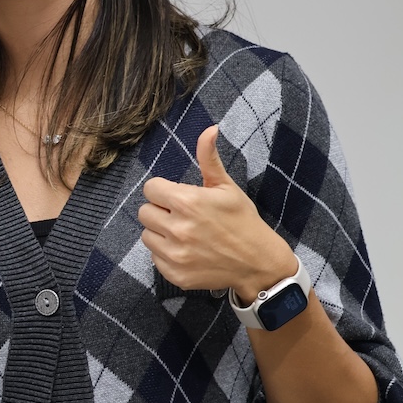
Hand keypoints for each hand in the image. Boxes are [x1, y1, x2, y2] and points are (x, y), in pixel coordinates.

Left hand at [138, 126, 296, 302]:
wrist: (258, 262)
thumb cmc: (242, 220)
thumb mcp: (226, 187)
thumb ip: (209, 158)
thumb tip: (210, 128)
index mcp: (187, 202)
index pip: (150, 189)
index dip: (163, 191)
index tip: (177, 196)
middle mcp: (177, 228)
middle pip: (144, 212)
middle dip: (160, 211)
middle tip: (182, 216)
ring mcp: (175, 254)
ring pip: (146, 236)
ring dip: (160, 233)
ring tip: (184, 233)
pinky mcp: (175, 274)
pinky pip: (154, 258)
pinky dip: (166, 254)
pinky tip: (187, 251)